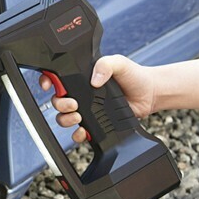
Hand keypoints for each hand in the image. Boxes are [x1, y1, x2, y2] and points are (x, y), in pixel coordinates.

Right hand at [40, 55, 156, 142]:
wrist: (149, 95)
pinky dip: (78, 134)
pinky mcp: (95, 124)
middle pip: (57, 100)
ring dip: (66, 119)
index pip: (58, 77)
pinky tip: (84, 131)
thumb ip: (105, 64)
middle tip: (73, 104)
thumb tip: (94, 79)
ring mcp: (87, 109)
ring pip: (64, 117)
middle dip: (60, 104)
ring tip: (78, 117)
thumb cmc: (134, 76)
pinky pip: (79, 132)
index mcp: (82, 77)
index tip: (48, 85)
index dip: (48, 80)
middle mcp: (82, 93)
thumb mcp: (119, 63)